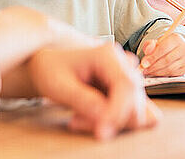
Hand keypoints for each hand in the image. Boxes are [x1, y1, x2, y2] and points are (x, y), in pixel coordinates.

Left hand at [28, 42, 159, 139]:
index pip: (127, 85)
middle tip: (77, 121)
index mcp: (107, 55)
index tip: (101, 130)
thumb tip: (104, 118)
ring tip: (79, 118)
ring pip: (136, 110)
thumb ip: (82, 100)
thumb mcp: (58, 85)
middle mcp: (122, 64)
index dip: (118, 112)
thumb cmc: (50, 69)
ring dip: (112, 122)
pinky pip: (131, 113)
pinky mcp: (124, 92)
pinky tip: (91, 118)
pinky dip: (115, 122)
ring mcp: (125, 78)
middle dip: (111, 119)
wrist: (48, 66)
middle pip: (135, 99)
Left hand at [139, 33, 184, 76]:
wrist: (177, 49)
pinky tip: (155, 73)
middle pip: (167, 60)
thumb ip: (150, 44)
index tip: (143, 63)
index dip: (152, 57)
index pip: (163, 48)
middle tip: (144, 69)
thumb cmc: (166, 45)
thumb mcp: (157, 42)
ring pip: (170, 68)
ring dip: (156, 72)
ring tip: (148, 71)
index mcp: (177, 38)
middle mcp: (184, 48)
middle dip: (153, 66)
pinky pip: (172, 74)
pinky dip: (162, 75)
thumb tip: (148, 51)